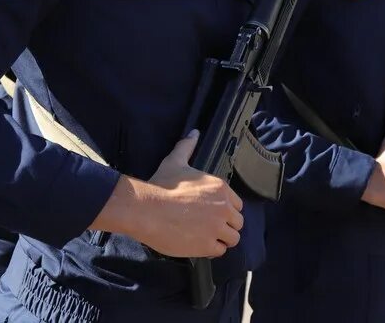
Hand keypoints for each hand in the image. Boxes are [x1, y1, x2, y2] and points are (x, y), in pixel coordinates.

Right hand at [92, 131, 243, 257]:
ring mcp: (216, 227)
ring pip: (232, 238)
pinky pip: (220, 251)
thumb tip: (194, 132)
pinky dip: (212, 249)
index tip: (213, 212)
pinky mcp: (207, 245)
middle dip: (226, 225)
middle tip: (209, 226)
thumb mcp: (175, 161)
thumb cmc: (161, 185)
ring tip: (206, 237)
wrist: (147, 209)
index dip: (226, 209)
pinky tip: (199, 244)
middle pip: (237, 222)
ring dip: (222, 239)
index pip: (237, 204)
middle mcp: (223, 207)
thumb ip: (187, 147)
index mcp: (221, 188)